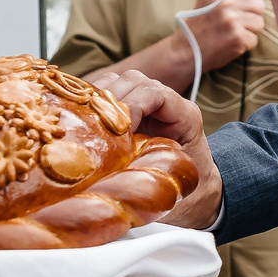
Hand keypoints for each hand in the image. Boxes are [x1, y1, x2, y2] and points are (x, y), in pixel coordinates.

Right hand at [88, 68, 223, 228]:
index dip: (133, 106)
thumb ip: (147, 181)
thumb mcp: (171, 189)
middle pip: (134, 81)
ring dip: (96, 99)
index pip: (156, 94)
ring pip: (117, 82)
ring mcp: (147, 104)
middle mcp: (167, 104)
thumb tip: (112, 186)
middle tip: (93, 127)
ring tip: (84, 123)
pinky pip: (107, 94)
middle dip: (109, 100)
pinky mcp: (131, 111)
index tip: (116, 132)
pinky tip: (79, 120)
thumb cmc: (189, 194)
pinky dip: (91, 104)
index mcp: (185, 116)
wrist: (198, 195)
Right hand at [184, 0, 267, 71]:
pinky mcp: (237, 37)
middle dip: (251, 14)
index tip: (240, 4)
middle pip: (258, 3)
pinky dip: (245, 44)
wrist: (186, 50)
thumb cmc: (200, 24)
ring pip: (259, 22)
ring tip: (233, 32)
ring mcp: (231, 20)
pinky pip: (254, 39)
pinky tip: (231, 43)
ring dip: (249, 30)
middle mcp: (224, 2)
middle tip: (236, 22)